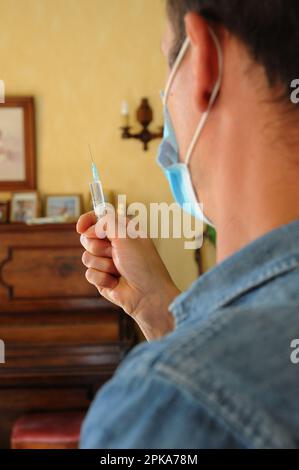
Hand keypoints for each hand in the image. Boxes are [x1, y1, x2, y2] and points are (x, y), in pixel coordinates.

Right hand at [76, 211, 179, 340]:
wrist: (148, 295)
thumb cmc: (143, 264)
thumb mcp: (126, 236)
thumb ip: (106, 223)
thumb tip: (88, 229)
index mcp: (122, 231)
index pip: (99, 219)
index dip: (87, 221)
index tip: (81, 227)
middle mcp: (114, 245)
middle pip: (88, 238)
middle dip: (98, 247)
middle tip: (113, 252)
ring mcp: (107, 262)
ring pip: (87, 257)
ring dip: (103, 264)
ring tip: (119, 270)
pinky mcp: (102, 278)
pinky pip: (89, 273)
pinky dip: (102, 278)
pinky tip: (115, 282)